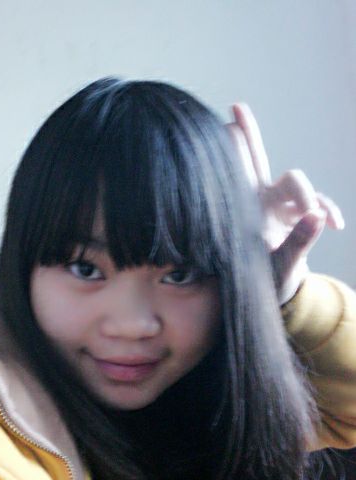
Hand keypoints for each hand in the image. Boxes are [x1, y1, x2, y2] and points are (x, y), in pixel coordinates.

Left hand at [226, 103, 344, 303]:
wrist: (279, 294)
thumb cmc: (263, 280)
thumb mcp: (274, 267)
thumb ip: (297, 243)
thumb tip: (318, 215)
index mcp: (244, 211)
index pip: (235, 178)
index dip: (229, 155)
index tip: (223, 128)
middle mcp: (260, 201)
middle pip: (256, 161)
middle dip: (248, 136)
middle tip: (237, 108)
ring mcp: (281, 207)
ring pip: (296, 182)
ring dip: (307, 194)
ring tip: (316, 213)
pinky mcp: (300, 216)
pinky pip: (318, 205)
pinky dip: (327, 210)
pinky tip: (335, 223)